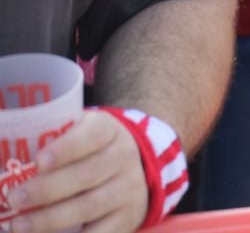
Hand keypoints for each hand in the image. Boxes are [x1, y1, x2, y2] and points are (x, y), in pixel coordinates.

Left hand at [3, 109, 145, 232]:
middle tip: (15, 199)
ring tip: (19, 226)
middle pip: (87, 174)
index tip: (39, 161)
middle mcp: (123, 158)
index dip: (66, 148)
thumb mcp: (78, 136)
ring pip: (89, 206)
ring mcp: (128, 189)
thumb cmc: (87, 153)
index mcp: (108, 131)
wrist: (131, 171)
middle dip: (47, 189)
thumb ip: (50, 142)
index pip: (92, 135)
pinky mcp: (127, 217)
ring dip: (50, 219)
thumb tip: (5, 161)